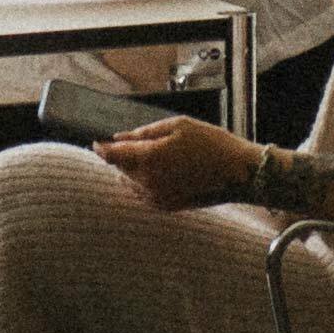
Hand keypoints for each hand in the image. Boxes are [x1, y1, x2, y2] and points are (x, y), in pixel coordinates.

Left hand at [96, 117, 258, 210]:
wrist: (237, 172)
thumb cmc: (210, 143)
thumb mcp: (177, 126)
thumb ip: (144, 133)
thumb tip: (119, 137)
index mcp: (149, 159)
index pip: (112, 156)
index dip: (101, 148)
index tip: (97, 142)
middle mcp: (148, 182)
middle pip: (119, 170)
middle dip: (119, 158)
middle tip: (126, 145)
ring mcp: (157, 198)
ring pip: (129, 184)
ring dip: (130, 171)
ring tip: (145, 158)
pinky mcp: (167, 207)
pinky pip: (143, 195)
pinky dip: (142, 184)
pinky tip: (156, 172)